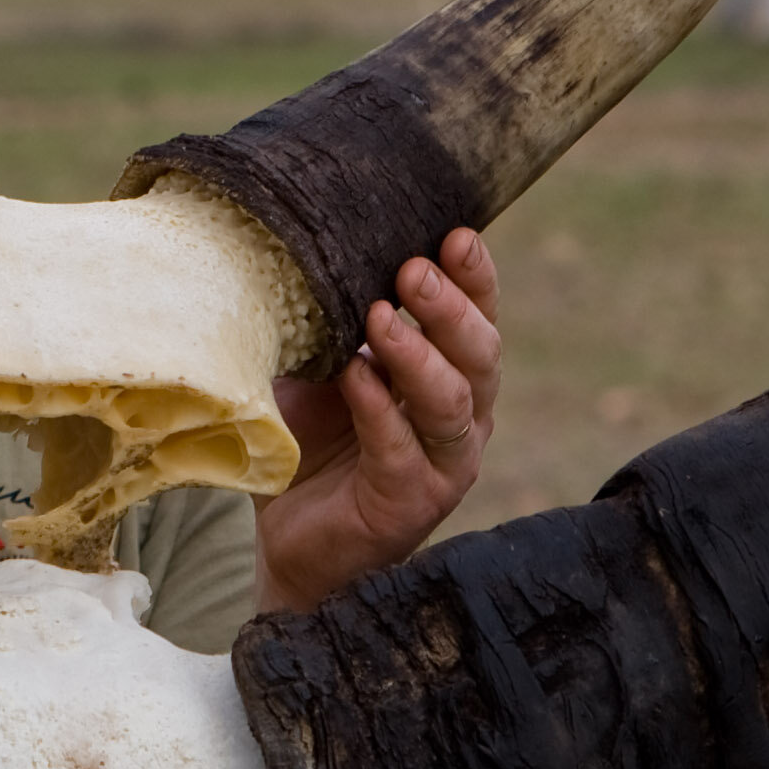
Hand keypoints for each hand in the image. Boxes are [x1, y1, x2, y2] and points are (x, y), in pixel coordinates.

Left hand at [254, 226, 499, 616]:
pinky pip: (402, 449)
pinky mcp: (411, 502)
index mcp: (451, 374)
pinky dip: (378, 409)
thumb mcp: (321, 366)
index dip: (475, 278)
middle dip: (449, 308)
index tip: (455, 234)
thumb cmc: (311, 439)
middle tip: (412, 270)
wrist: (288, 534)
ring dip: (418, 356)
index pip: (479, 318)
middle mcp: (463, 417)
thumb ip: (332, 318)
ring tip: (379, 318)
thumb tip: (311, 247)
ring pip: (454, 403)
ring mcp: (444, 463)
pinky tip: (353, 376)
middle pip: (480, 355)